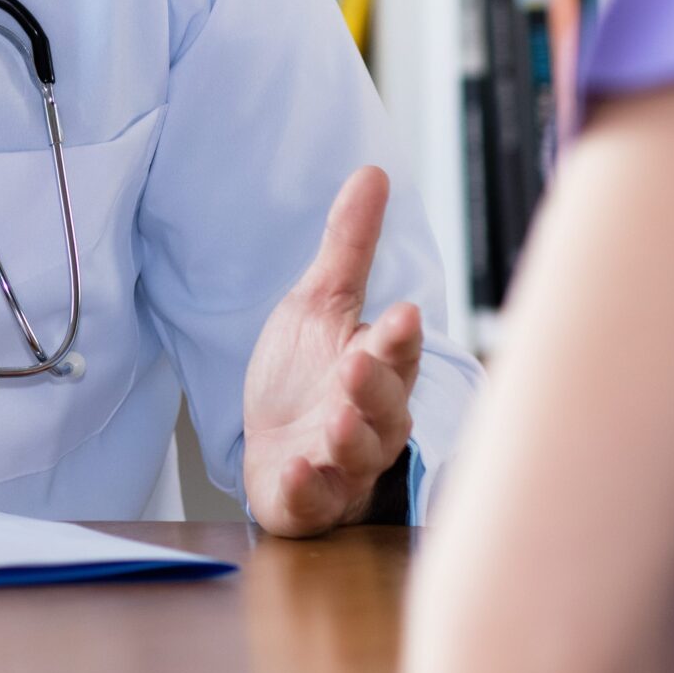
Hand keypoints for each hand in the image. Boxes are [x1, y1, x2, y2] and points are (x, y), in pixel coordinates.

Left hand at [241, 165, 421, 536]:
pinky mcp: (309, 501)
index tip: (400, 313)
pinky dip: (308, 489)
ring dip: (348, 438)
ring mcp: (342, 464)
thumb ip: (349, 246)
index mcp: (377, 367)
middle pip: (385, 407)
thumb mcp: (320, 302)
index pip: (397, 352)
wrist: (273, 447)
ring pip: (357, 456)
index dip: (399, 338)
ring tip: (333, 420)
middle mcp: (370, 419)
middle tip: (358, 364)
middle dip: (374, 387)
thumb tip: (372, 171)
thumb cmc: (307, 376)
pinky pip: (315, 501)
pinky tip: (297, 471)